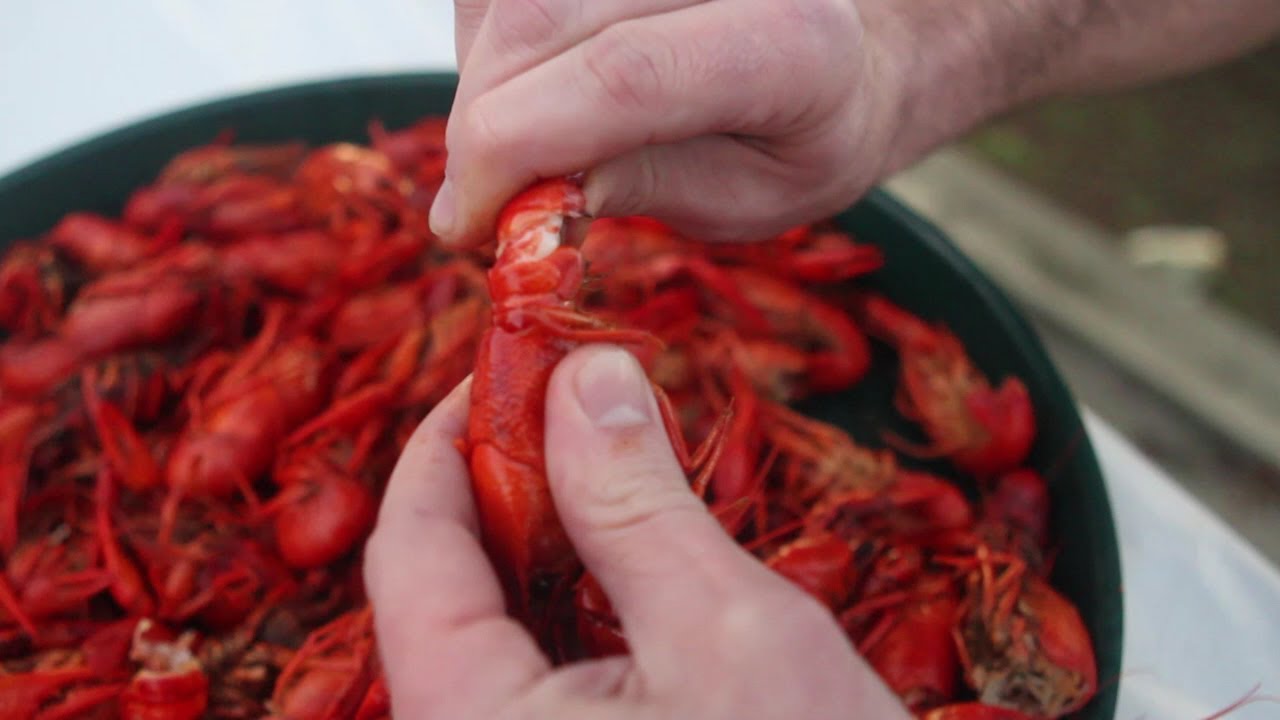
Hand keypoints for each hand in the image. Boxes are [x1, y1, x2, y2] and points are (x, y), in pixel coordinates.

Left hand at [363, 345, 909, 718]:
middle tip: (585, 405)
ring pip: (499, 631)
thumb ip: (637, 499)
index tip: (512, 366)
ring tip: (622, 467)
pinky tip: (639, 562)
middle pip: (447, 587)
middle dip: (512, 482)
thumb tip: (589, 374)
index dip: (449, 439)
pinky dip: (585, 605)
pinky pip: (545, 679)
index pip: (410, 549)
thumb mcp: (726, 634)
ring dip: (554, 538)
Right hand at [435, 0, 899, 245]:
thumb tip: (520, 196)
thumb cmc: (802, 134)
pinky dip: (493, 39)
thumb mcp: (751, 199)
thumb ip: (647, 187)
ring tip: (528, 138)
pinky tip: (537, 82)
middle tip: (478, 201)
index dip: (516, 146)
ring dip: (483, 81)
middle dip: (483, 124)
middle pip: (545, 21)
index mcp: (794, 41)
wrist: (844, 45)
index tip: (464, 222)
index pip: (625, 75)